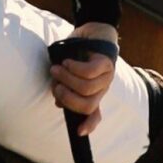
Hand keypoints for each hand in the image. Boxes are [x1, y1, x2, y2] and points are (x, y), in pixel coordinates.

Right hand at [49, 22, 118, 136]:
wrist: (93, 30)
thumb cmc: (77, 53)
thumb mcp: (68, 73)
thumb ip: (65, 88)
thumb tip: (59, 102)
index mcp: (94, 93)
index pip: (95, 114)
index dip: (89, 125)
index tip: (79, 132)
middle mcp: (102, 88)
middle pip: (88, 104)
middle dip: (67, 98)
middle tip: (55, 85)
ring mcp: (107, 76)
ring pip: (86, 88)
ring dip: (66, 79)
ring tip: (56, 69)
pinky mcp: (106, 62)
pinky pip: (89, 71)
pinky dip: (74, 68)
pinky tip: (67, 62)